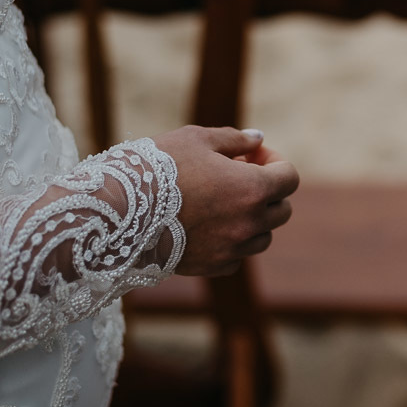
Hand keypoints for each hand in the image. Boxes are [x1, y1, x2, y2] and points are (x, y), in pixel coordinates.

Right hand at [153, 126, 297, 276]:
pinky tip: (208, 224)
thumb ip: (234, 139)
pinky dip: (232, 241)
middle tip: (238, 175)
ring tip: (222, 201)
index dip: (276, 162)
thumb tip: (257, 139)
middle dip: (268, 190)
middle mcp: (249, 223)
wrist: (117, 211)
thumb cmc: (158, 166)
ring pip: (262, 236)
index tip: (252, 155)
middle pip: (282, 210)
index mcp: (253, 189)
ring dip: (253, 218)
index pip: (290, 178)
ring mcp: (231, 249)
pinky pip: (237, 257)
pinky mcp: (211, 267)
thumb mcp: (197, 140)